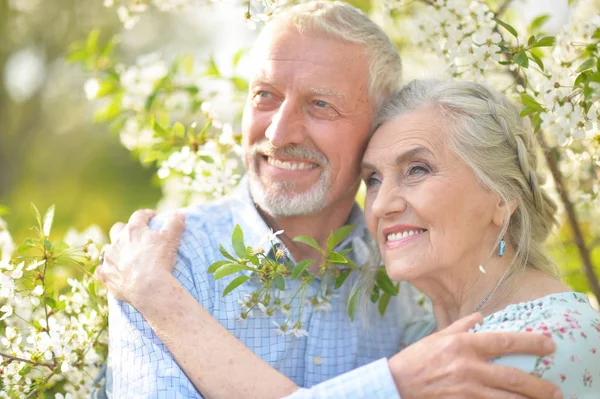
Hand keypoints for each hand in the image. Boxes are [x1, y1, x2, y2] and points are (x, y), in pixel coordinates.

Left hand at [95, 209, 185, 306]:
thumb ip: (175, 224)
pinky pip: (101, 270)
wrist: (147, 287)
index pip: (139, 216)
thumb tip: (180, 214)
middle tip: (135, 234)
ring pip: (108, 249)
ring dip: (115, 250)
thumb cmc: (159, 260)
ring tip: (124, 255)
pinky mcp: (105, 275)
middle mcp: (117, 242)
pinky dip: (106, 270)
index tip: (153, 216)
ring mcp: (109, 259)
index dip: (147, 214)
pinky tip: (112, 272)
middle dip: (125, 229)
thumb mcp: (171, 239)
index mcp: (133, 230)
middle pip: (118, 229)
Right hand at [389, 312, 560, 398]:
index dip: (531, 342)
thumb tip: (481, 316)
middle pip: (513, 377)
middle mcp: (468, 366)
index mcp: (464, 345)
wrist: (397, 384)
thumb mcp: (438, 336)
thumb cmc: (417, 359)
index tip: (549, 344)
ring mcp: (466, 389)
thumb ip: (462, 326)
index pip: (505, 341)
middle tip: (556, 390)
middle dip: (538, 386)